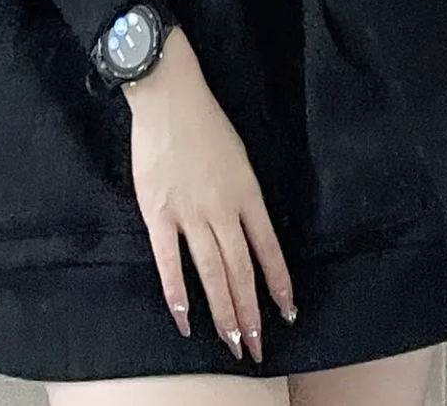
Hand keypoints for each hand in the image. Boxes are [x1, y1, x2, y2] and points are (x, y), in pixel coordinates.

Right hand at [124, 27, 295, 362]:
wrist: (170, 98)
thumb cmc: (206, 123)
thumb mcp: (240, 158)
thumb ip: (243, 197)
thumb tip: (248, 233)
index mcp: (247, 194)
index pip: (269, 250)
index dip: (279, 285)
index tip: (287, 315)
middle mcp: (223, 209)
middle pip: (241, 271)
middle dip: (251, 314)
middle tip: (256, 348)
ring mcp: (190, 213)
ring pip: (212, 272)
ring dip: (224, 311)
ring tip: (232, 342)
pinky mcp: (158, 213)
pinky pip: (170, 261)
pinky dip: (178, 292)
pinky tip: (186, 318)